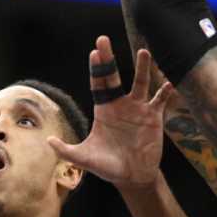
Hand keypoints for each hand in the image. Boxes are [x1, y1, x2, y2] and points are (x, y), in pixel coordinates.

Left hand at [48, 36, 174, 189]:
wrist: (132, 176)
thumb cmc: (107, 166)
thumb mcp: (85, 158)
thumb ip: (67, 150)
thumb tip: (48, 141)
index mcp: (104, 110)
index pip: (98, 85)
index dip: (96, 70)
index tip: (94, 53)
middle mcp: (120, 104)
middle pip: (114, 77)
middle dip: (108, 59)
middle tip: (103, 39)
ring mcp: (138, 109)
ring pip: (140, 83)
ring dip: (142, 69)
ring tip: (144, 52)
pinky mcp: (153, 117)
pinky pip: (160, 101)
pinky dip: (165, 92)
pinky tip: (168, 84)